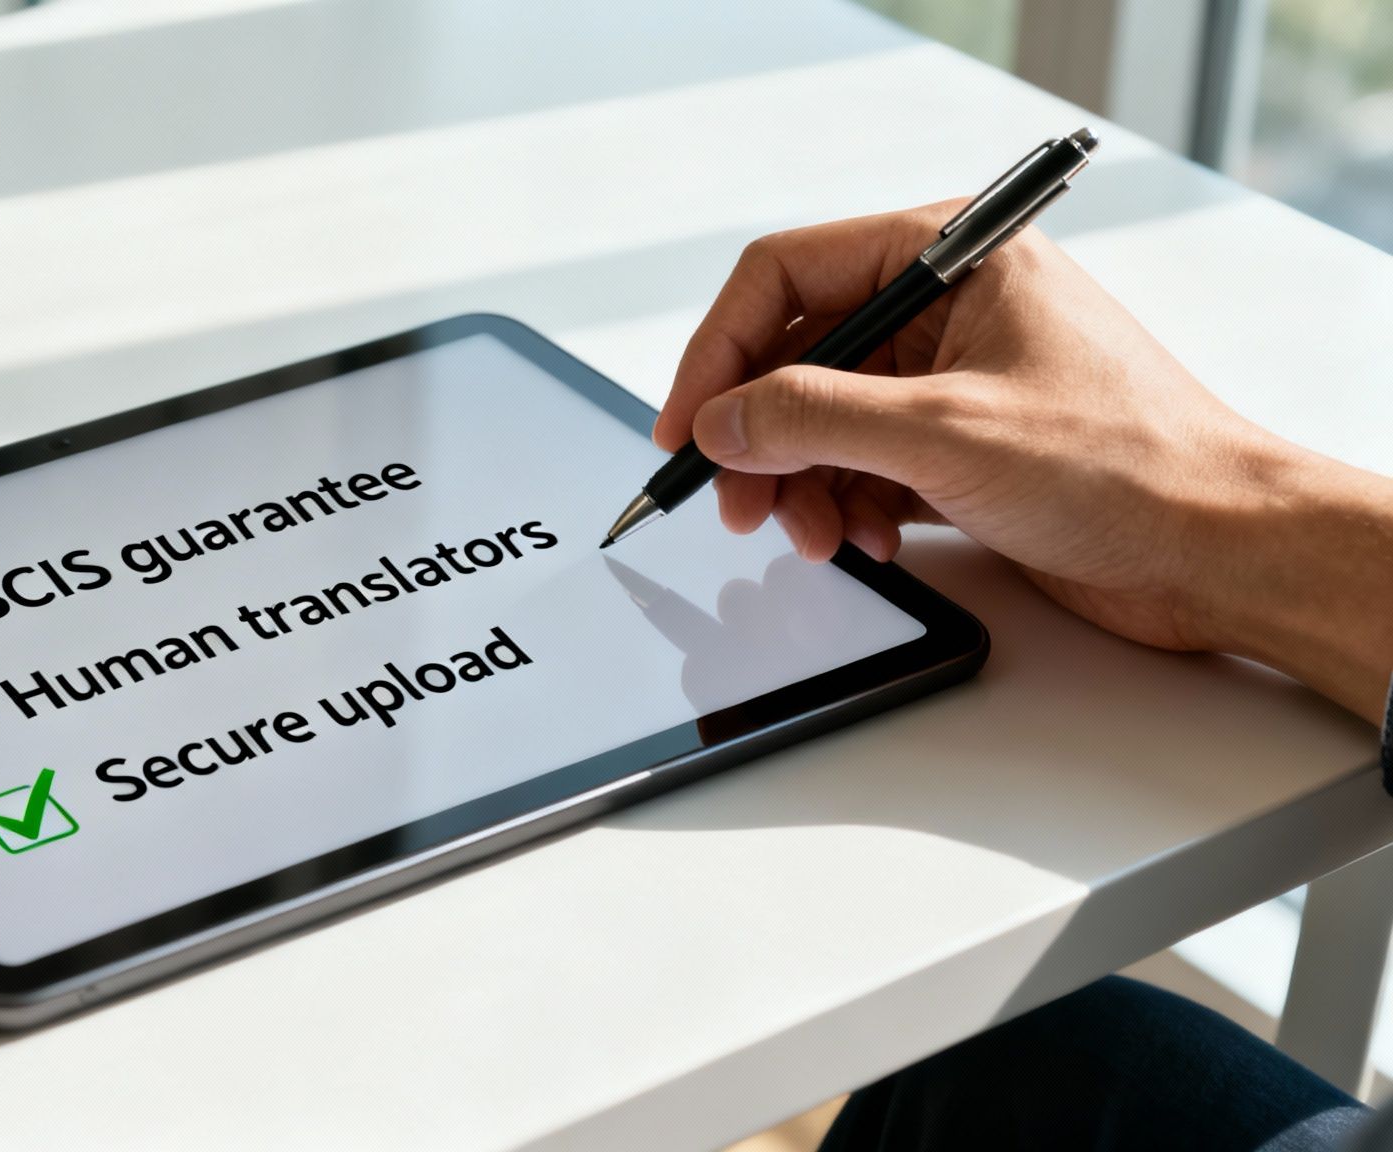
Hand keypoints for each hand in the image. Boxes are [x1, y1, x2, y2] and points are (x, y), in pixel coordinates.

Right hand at [655, 204, 1392, 720]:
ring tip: (815, 538)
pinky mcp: (959, 448)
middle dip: (759, 436)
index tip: (685, 424)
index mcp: (950, 254)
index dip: (719, 350)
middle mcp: (945, 307)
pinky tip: (867, 542)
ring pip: (821, 421)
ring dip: (801, 486)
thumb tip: (721, 419)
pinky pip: (861, 466)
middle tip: (738, 504)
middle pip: (794, 357)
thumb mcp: (943, 431)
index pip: (786, 274)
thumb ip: (810, 417)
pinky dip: (847, 508)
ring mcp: (950, 379)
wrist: (1222, 550)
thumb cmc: (1130, 464)